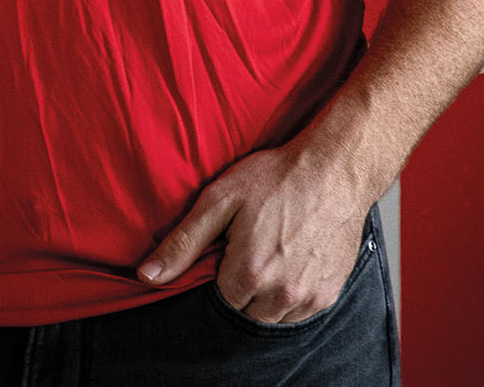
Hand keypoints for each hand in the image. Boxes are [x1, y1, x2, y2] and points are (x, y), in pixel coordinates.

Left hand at [137, 143, 365, 323]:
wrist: (335, 169)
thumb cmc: (277, 177)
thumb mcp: (221, 198)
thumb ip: (184, 241)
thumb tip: (148, 275)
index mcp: (249, 273)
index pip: (221, 297)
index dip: (224, 269)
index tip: (233, 244)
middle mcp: (280, 294)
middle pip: (247, 309)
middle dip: (245, 283)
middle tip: (254, 242)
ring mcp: (308, 297)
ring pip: (274, 315)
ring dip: (269, 292)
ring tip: (274, 249)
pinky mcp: (329, 292)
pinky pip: (302, 311)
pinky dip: (294, 293)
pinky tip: (294, 257)